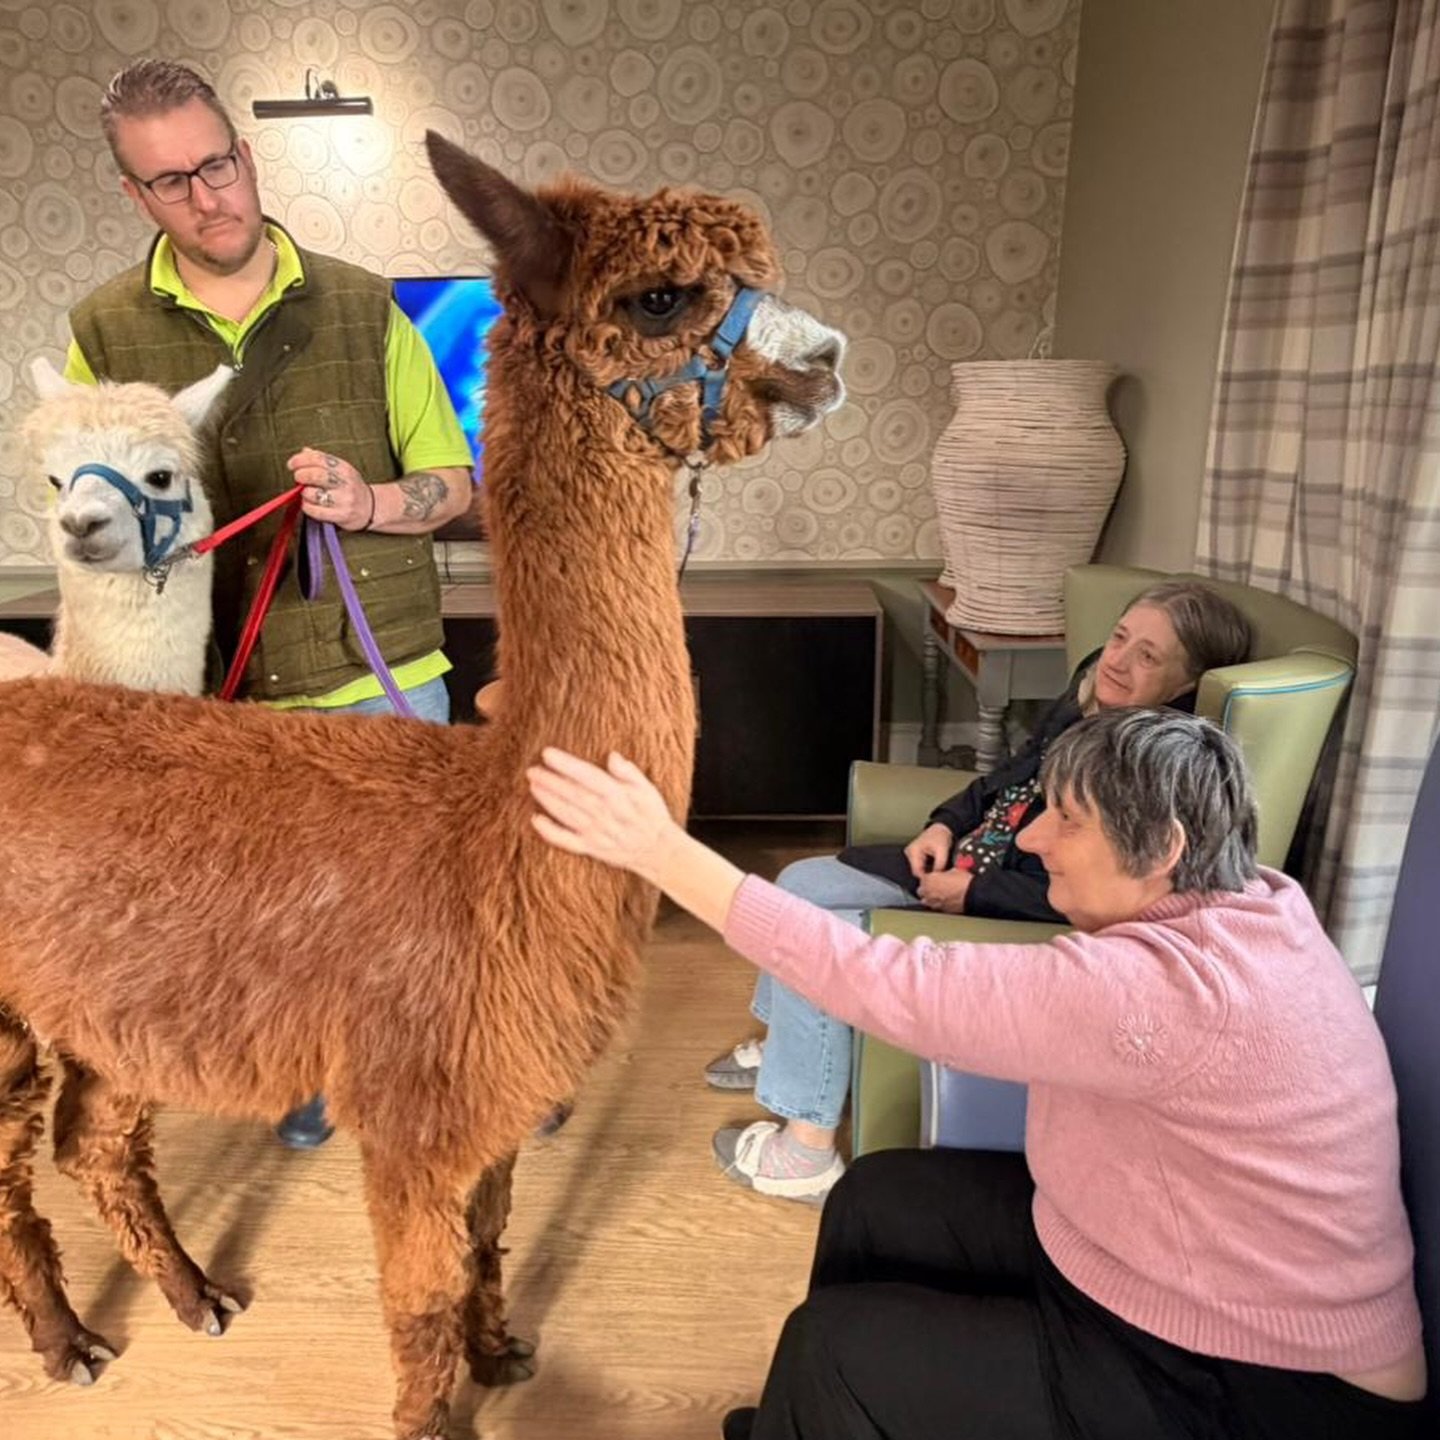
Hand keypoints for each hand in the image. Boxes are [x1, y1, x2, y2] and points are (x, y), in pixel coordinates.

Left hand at [288, 448, 374, 530]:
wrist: (371, 507)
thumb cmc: (350, 487)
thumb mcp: (340, 470)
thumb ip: (322, 460)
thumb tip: (304, 452)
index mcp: (345, 468)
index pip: (319, 458)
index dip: (301, 460)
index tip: (292, 464)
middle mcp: (346, 483)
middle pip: (316, 475)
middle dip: (301, 475)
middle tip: (298, 478)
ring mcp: (344, 500)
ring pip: (312, 494)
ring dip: (303, 493)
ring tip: (306, 493)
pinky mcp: (341, 515)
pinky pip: (315, 511)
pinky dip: (306, 506)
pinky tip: (309, 504)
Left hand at [527, 747, 678, 882]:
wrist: (657, 850)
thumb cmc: (651, 814)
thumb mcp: (647, 788)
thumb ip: (628, 772)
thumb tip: (612, 756)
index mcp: (618, 796)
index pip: (588, 776)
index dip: (566, 765)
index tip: (548, 754)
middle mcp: (605, 814)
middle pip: (573, 794)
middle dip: (551, 781)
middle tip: (532, 770)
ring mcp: (596, 833)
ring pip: (567, 814)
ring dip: (548, 800)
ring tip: (533, 785)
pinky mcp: (591, 848)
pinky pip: (567, 841)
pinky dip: (550, 832)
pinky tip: (536, 820)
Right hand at [904, 822, 952, 879]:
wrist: (941, 829)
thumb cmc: (940, 836)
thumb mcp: (942, 850)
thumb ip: (939, 864)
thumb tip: (937, 876)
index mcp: (914, 851)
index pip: (916, 871)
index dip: (926, 878)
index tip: (935, 882)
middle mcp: (910, 853)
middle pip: (916, 872)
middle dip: (927, 875)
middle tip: (938, 878)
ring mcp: (911, 855)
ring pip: (918, 870)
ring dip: (927, 872)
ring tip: (937, 871)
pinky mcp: (915, 856)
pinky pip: (920, 867)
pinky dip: (927, 869)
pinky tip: (934, 868)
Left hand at [917, 867, 972, 913]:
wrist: (973, 894)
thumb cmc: (965, 882)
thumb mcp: (955, 869)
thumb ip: (946, 872)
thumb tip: (948, 873)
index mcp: (929, 880)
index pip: (922, 878)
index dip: (927, 877)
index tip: (932, 877)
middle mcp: (929, 892)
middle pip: (921, 891)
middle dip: (925, 888)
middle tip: (933, 885)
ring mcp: (935, 903)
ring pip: (925, 901)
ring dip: (929, 897)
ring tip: (936, 894)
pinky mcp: (942, 910)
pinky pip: (935, 907)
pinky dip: (937, 904)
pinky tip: (943, 901)